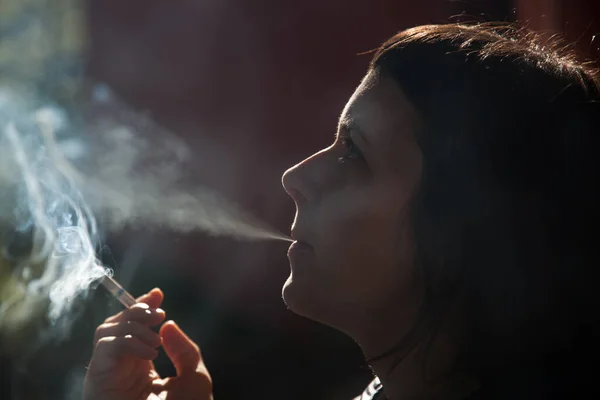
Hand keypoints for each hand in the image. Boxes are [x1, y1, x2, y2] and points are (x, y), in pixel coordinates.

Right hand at [83, 288, 212, 399]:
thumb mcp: (193, 377)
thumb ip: (183, 349)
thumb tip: (167, 324)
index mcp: (141, 364)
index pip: (134, 327)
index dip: (142, 306)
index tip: (158, 293)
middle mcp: (121, 367)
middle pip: (115, 323)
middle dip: (135, 310)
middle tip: (157, 313)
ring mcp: (108, 374)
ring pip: (104, 330)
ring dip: (131, 325)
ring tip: (155, 342)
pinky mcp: (98, 381)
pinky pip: (104, 346)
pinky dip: (127, 340)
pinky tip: (149, 352)